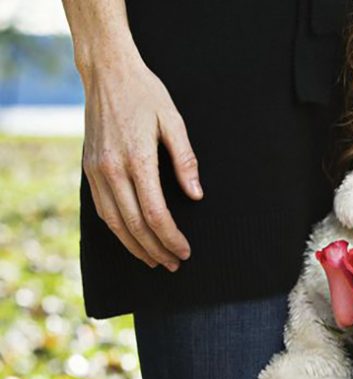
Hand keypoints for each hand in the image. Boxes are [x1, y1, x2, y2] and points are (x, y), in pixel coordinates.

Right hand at [81, 55, 202, 271]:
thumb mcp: (174, 121)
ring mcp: (96, 170)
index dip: (171, 238)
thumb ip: (186, 161)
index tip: (185, 251)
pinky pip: (102, 209)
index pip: (156, 214)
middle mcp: (112, 169)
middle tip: (174, 263)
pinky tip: (133, 238)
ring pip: (114, 223)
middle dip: (156, 249)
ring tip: (155, 260)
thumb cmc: (146, 94)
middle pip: (135, 225)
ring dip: (135, 246)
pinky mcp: (89, 168)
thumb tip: (196, 195)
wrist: (107, 73)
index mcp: (137, 159)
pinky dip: (118, 229)